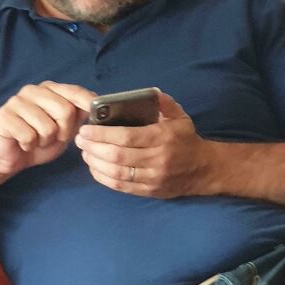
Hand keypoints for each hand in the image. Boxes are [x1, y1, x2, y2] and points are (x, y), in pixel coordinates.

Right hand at [0, 81, 95, 175]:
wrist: (12, 157)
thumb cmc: (40, 142)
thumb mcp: (65, 130)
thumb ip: (78, 117)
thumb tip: (96, 107)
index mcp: (49, 90)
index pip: (74, 91)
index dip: (88, 102)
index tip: (96, 112)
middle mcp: (32, 90)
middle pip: (65, 110)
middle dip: (64, 132)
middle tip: (53, 138)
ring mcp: (16, 101)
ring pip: (47, 127)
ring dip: (45, 142)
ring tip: (37, 141)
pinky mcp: (4, 116)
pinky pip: (29, 136)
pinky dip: (29, 146)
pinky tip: (24, 143)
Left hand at [75, 90, 212, 197]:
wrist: (204, 170)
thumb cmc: (186, 140)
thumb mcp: (180, 117)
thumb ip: (163, 104)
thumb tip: (150, 92)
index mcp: (162, 137)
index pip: (126, 137)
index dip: (102, 134)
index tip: (85, 130)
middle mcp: (157, 159)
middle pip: (117, 156)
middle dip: (93, 148)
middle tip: (80, 140)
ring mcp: (153, 178)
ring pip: (117, 173)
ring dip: (95, 163)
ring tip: (84, 153)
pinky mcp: (149, 191)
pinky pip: (121, 187)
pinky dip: (104, 178)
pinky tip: (94, 168)